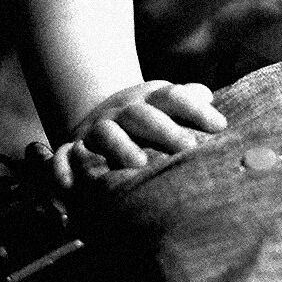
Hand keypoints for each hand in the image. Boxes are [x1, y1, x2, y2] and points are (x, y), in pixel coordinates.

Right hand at [51, 79, 225, 179]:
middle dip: (166, 130)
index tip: (220, 126)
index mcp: (149, 100)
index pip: (174, 97)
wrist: (99, 113)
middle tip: (189, 148)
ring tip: (139, 163)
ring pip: (107, 133)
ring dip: (121, 146)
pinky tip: (70, 185)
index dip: (195, 109)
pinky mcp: (73, 147)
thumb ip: (188, 101)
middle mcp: (123, 112)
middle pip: (143, 115)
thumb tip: (209, 96)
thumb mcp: (165, 104)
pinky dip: (62, 168)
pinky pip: (62, 156)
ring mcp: (97, 128)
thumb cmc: (148, 116)